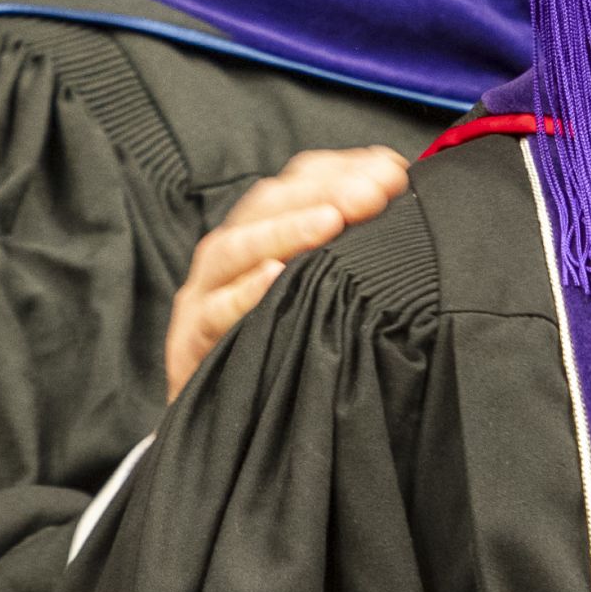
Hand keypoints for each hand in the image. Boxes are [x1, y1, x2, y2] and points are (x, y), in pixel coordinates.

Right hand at [164, 147, 411, 395]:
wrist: (222, 421)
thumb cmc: (277, 344)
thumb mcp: (312, 291)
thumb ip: (349, 248)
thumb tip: (400, 194)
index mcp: (258, 232)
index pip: (296, 183)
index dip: (341, 170)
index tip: (393, 171)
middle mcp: (229, 254)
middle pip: (267, 205)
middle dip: (322, 192)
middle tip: (373, 192)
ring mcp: (204, 294)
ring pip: (235, 249)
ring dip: (284, 231)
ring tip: (330, 221)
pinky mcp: (191, 340)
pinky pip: (215, 313)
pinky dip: (243, 293)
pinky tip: (275, 277)